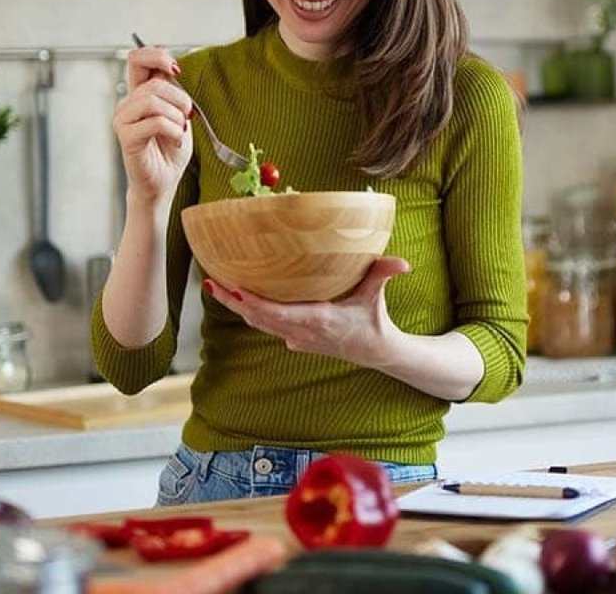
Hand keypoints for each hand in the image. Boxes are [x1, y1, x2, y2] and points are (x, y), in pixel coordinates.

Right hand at [113, 44, 194, 204]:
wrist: (164, 181)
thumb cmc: (170, 150)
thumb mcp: (179, 114)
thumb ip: (173, 92)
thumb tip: (172, 69)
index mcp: (139, 94)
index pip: (137, 59)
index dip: (156, 55)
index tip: (176, 69)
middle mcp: (127, 104)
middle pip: (153, 83)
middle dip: (180, 98)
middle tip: (188, 115)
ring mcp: (123, 120)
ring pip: (152, 100)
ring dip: (176, 115)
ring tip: (180, 130)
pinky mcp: (126, 137)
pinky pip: (155, 122)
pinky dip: (173, 130)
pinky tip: (175, 141)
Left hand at [204, 257, 412, 367]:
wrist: (375, 352)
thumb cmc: (373, 320)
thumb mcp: (377, 296)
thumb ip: (384, 274)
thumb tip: (403, 263)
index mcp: (318, 320)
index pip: (279, 313)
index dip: (255, 303)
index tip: (235, 289)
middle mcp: (301, 332)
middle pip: (259, 318)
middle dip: (234, 300)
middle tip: (211, 280)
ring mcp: (296, 338)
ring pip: (258, 323)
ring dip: (236, 306)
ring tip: (214, 284)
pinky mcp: (294, 339)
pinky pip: (265, 325)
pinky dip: (248, 311)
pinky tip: (234, 296)